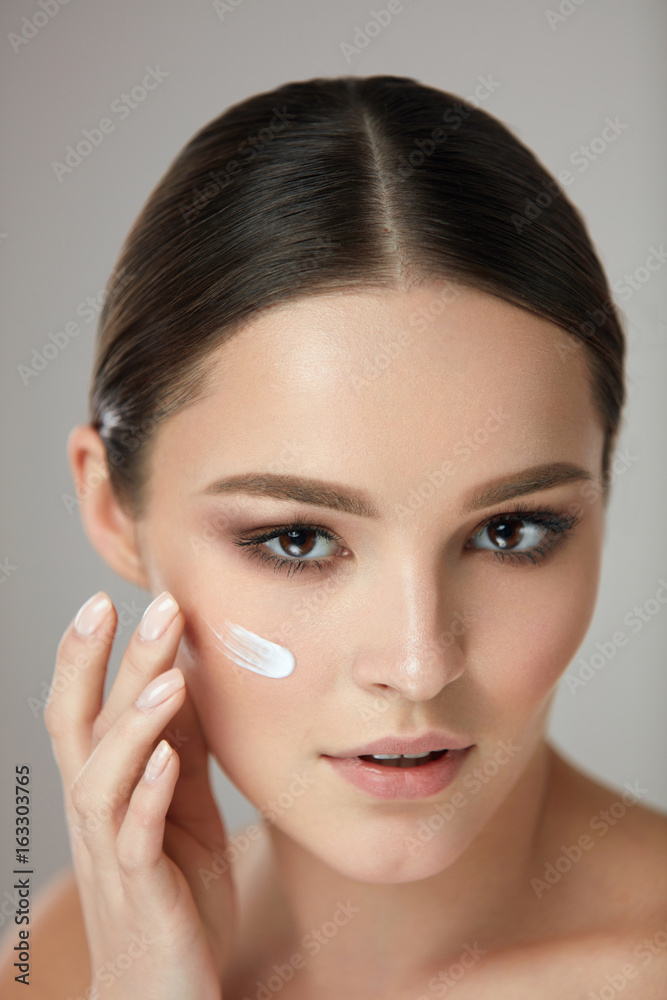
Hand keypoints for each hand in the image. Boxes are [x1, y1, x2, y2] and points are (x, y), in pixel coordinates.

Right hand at [45, 590, 234, 998]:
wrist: (166, 992)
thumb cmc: (175, 890)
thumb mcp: (182, 805)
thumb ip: (178, 748)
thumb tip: (185, 677)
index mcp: (107, 786)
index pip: (84, 708)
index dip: (90, 655)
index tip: (113, 596)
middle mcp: (96, 812)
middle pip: (84, 726)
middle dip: (106, 663)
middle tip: (146, 605)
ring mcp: (112, 852)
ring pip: (102, 777)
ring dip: (133, 722)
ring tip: (166, 677)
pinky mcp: (140, 892)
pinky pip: (134, 840)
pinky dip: (147, 796)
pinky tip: (168, 760)